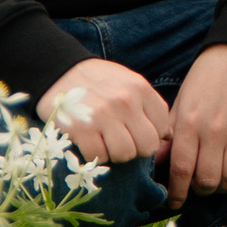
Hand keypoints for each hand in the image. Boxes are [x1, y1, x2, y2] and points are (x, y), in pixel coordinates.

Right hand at [37, 57, 168, 167]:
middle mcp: (125, 102)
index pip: (162, 127)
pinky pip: (99, 156)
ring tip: (106, 142)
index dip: (152, 135)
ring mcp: (103, 116)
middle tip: (123, 143)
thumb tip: (168, 135)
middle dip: (137, 149)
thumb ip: (150, 106)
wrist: (58, 70)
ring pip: (125, 154)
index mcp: (140, 89)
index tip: (137, 133)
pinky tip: (90, 142)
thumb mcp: (129, 83)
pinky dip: (95, 154)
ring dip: (116, 154)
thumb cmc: (98, 81)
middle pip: (147, 145)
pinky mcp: (80, 129)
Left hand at [165, 44, 226, 208]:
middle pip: (207, 179)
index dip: (177, 193)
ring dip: (223, 189)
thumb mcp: (180, 102)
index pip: (182, 170)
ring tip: (218, 185)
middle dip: (200, 191)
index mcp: (190, 124)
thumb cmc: (204, 80)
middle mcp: (214, 131)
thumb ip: (169, 134)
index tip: (174, 202)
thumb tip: (155, 162)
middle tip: (197, 189)